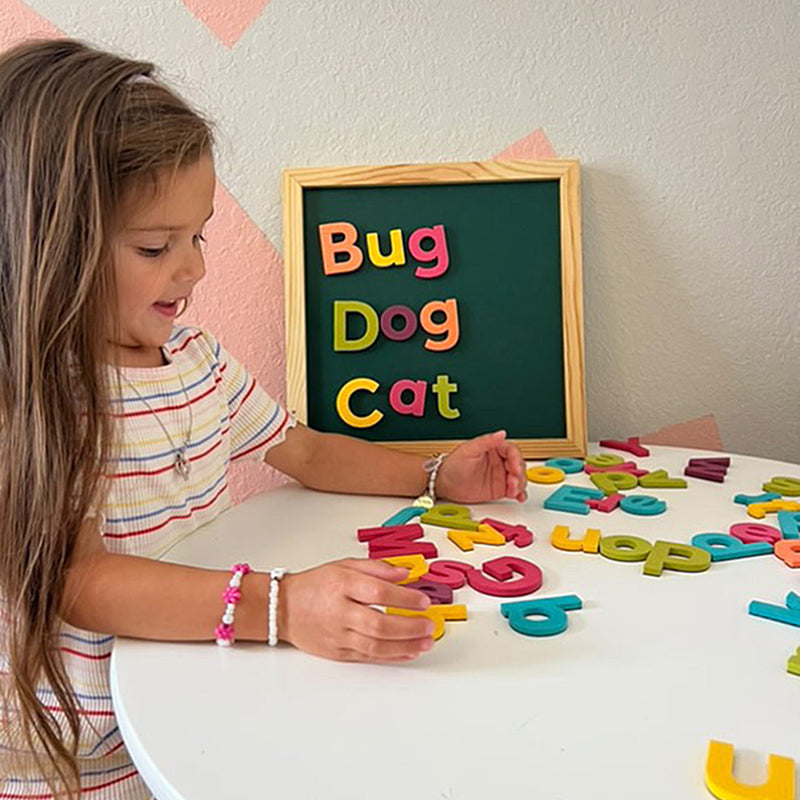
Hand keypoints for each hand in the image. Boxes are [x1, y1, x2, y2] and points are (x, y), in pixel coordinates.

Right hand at [278, 558, 434, 661]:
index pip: (378, 592)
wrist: (283, 608)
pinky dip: (392, 656)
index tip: (424, 600)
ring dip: (406, 645)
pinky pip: (369, 657)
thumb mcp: (345, 565)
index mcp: (342, 585)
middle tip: (429, 624)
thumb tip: (406, 573)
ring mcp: (338, 635)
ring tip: (426, 641)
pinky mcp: (338, 652)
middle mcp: (340, 612)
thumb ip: (377, 568)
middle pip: (379, 624)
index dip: (404, 597)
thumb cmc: (315, 585)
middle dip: (409, 627)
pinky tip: (409, 652)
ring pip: (376, 645)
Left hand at [437, 429, 527, 503]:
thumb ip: (485, 441)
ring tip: (512, 491)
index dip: (516, 459)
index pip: (511, 450)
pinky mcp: (500, 489)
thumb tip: (501, 434)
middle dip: (519, 474)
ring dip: (520, 485)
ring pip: (519, 478)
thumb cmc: (453, 465)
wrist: (445, 484)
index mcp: (494, 448)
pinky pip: (515, 491)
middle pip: (519, 465)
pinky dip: (520, 494)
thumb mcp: (468, 450)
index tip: (515, 468)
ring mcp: (501, 475)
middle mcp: (500, 461)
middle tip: (512, 482)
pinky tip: (519, 497)